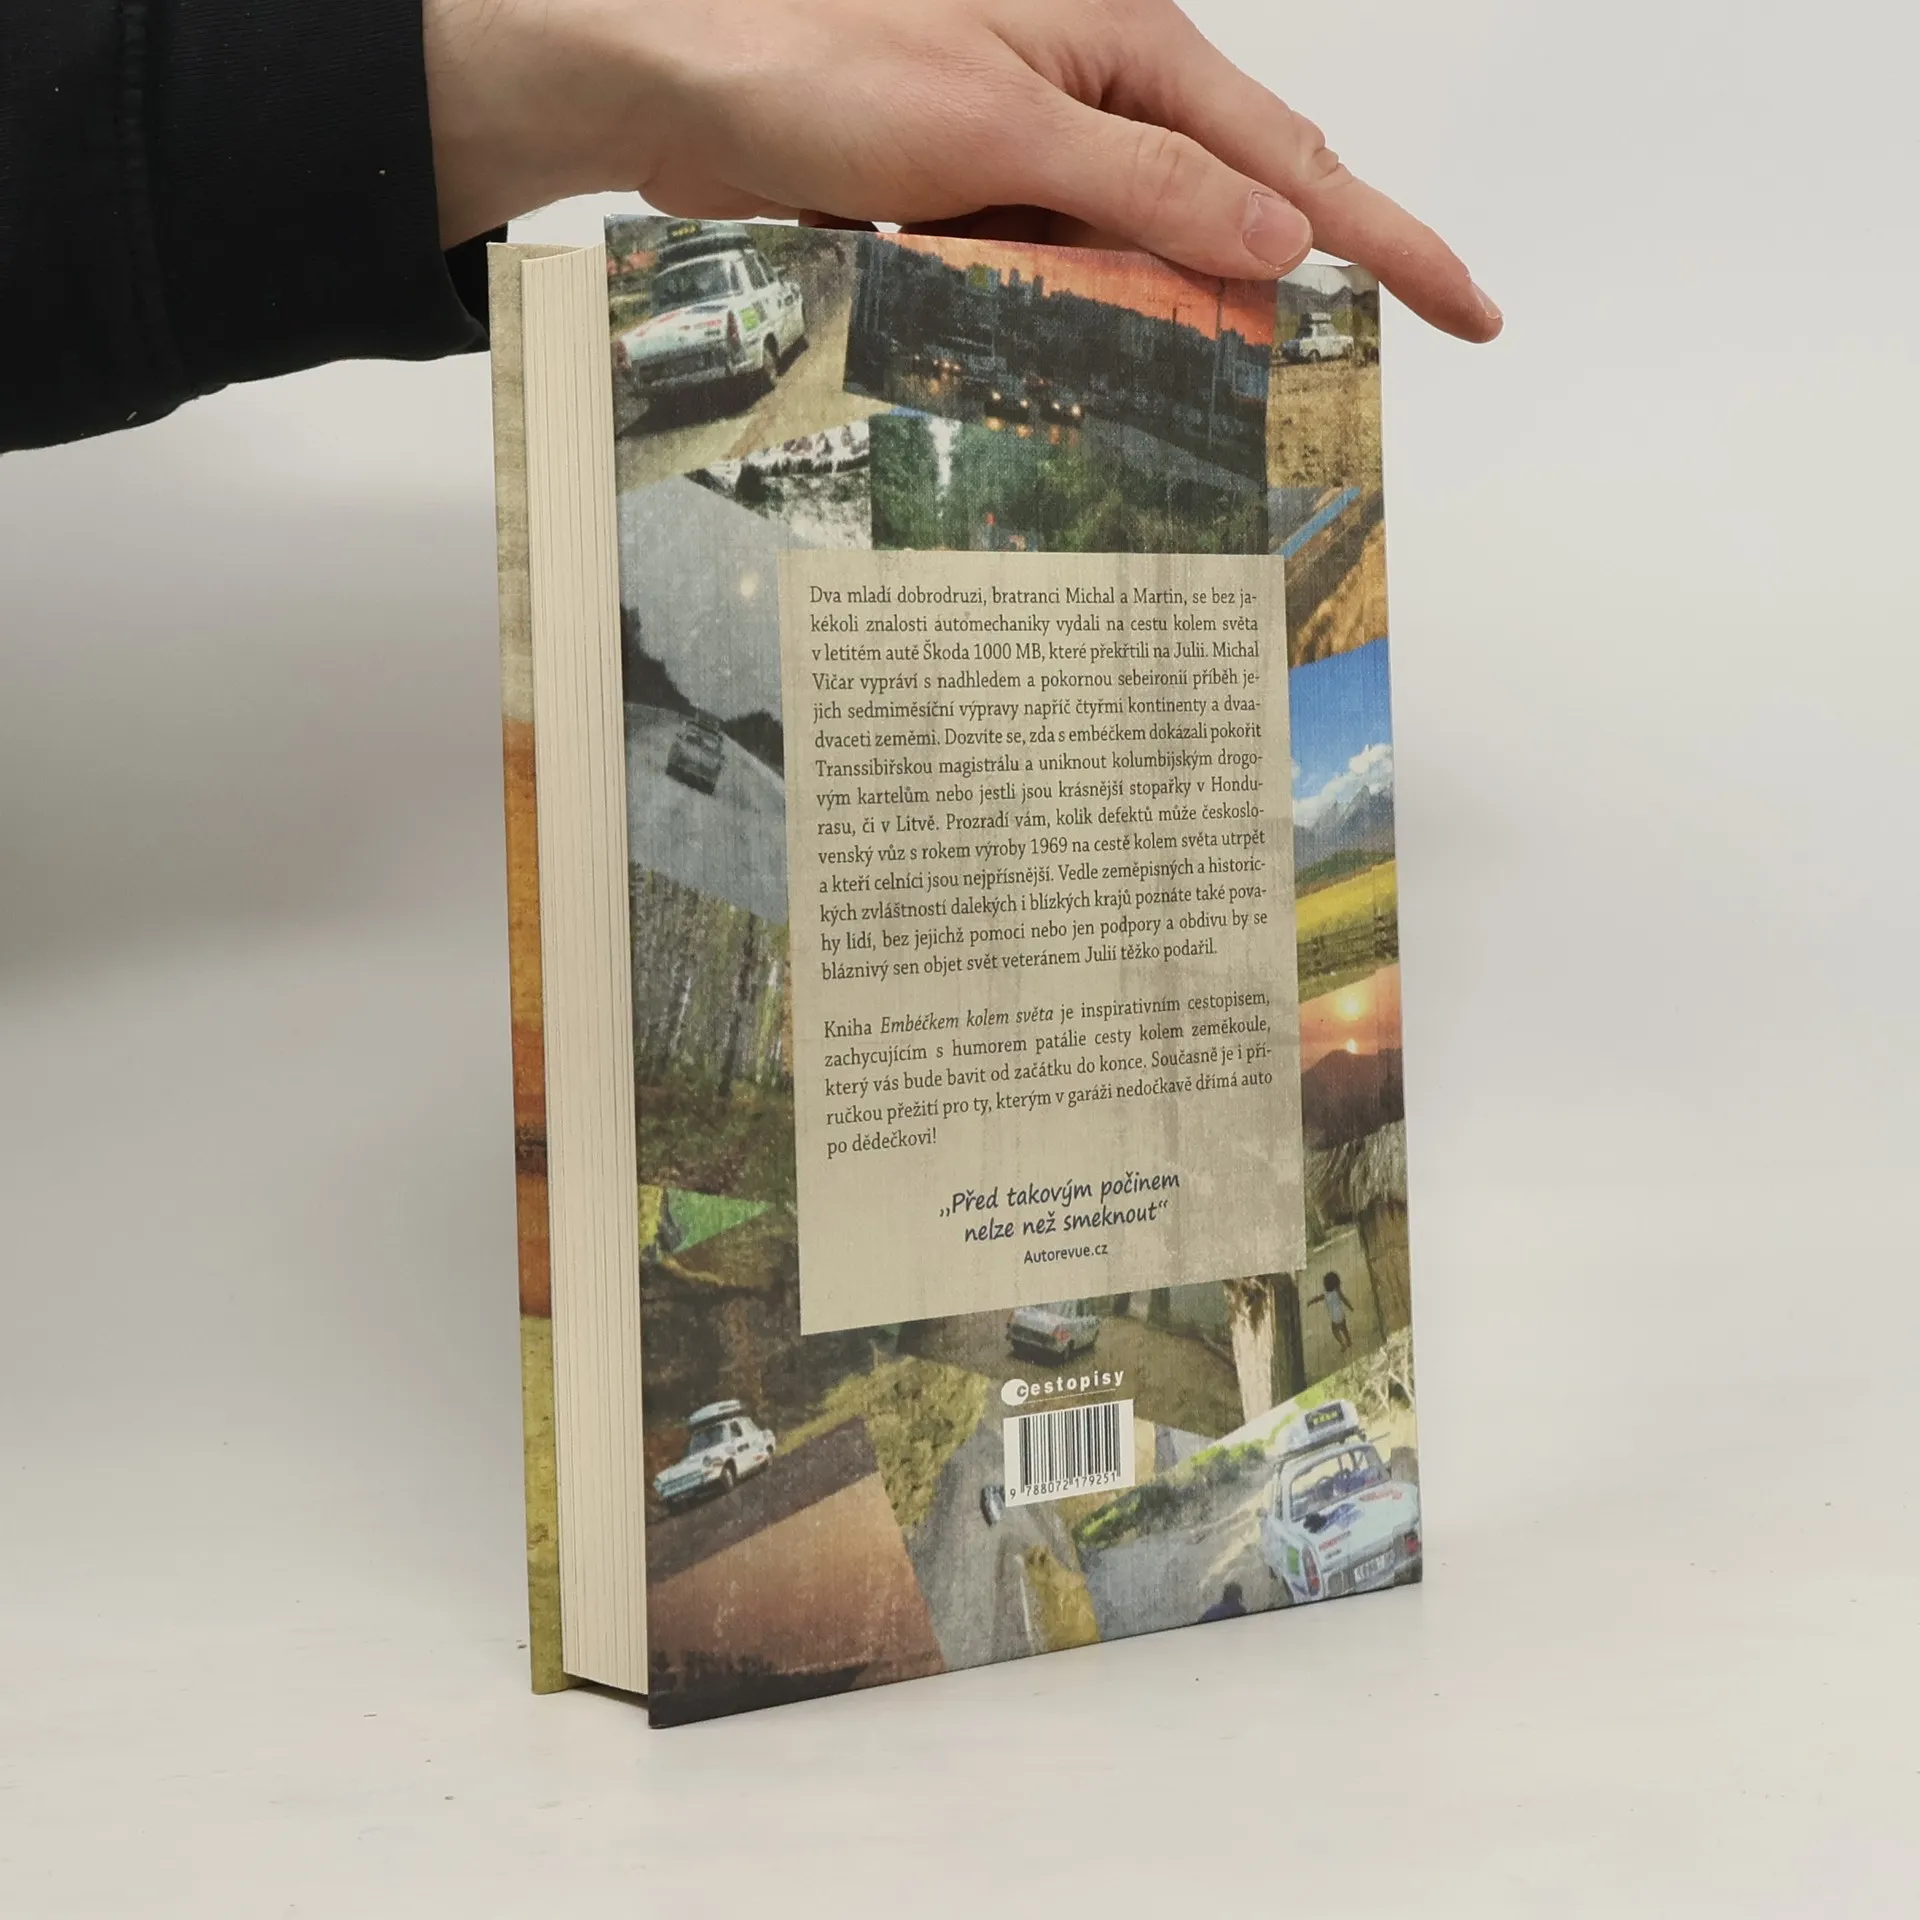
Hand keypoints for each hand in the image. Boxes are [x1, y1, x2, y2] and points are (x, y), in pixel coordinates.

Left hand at [423, 0, 1500, 340]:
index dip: (1392, 239)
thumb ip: (1147, 181)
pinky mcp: (977, 200)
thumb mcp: (997, 119)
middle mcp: (1092, 93)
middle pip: (1228, 212)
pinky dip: (1072, 326)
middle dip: (1278, 299)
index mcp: (1126, 45)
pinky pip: (1057, 276)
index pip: (1292, 161)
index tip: (1469, 307)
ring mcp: (1034, 150)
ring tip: (1193, 408)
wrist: (662, 78)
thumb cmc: (810, 55)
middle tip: (1322, 394)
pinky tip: (1080, 372)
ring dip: (1160, 330)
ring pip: (1139, 260)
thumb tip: (1277, 238)